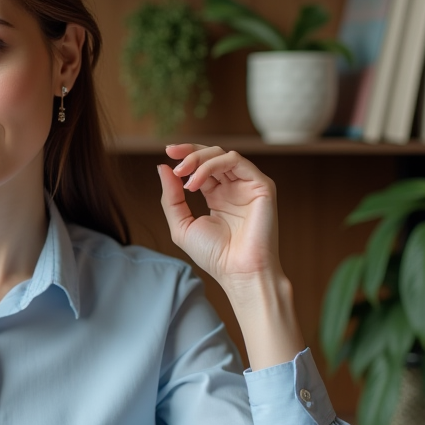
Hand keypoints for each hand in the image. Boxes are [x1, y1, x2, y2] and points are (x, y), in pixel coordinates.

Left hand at [156, 143, 280, 287]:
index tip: (168, 152)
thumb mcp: (182, 224)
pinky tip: (196, 182)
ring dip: (199, 159)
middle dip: (190, 152)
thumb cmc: (214, 255)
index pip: (202, 166)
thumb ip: (172, 197)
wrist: (238, 272)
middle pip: (212, 155)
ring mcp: (248, 186)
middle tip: (173, 159)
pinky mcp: (261, 186)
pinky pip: (236, 161)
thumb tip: (162, 167)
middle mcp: (234, 188)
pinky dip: (212, 165)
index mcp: (218, 196)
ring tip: (183, 175)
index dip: (186, 155)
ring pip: (223, 154)